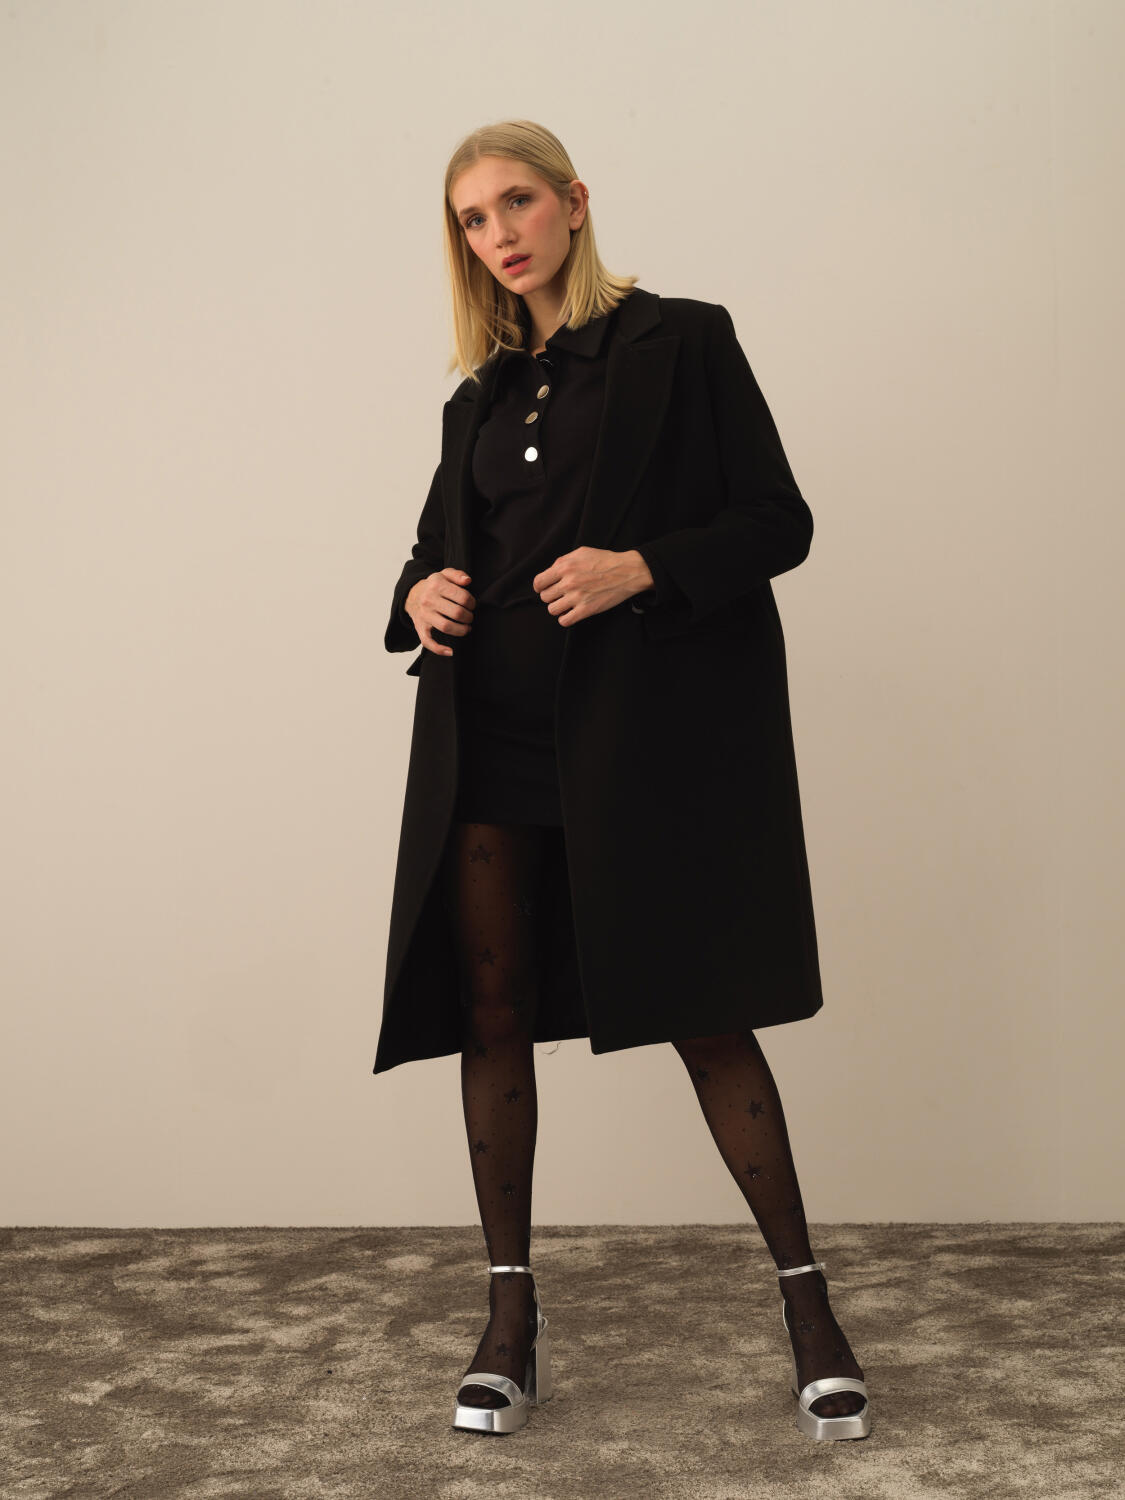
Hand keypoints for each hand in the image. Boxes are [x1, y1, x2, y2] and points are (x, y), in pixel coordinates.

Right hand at [405, 568, 474, 655]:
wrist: (412, 595)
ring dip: (461, 630)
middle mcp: (429, 600)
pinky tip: (451, 651)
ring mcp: (424, 615)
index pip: (463, 597)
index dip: (472, 603)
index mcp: (437, 585)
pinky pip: (428, 642)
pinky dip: (440, 649)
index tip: (472, 605)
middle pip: (457, 613)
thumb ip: (457, 574)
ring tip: (467, 628)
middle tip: (470, 617)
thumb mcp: (444, 574)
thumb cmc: (434, 586)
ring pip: (446, 627)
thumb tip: (467, 581)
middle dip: (469, 617)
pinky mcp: (420, 628)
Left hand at [532, 548, 653, 625]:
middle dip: (552, 596)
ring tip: (567, 603)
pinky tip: (572, 612)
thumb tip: (550, 572)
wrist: (627, 572)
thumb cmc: (605, 561)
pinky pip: (564, 621)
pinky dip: (565, 618)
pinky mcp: (586, 610)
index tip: (546, 588)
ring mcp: (577, 597)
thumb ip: (563, 561)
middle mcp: (569, 582)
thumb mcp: (581, 553)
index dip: (540, 587)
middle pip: (545, 597)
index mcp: (565, 567)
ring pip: (552, 610)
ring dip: (558, 607)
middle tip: (561, 594)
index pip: (539, 583)